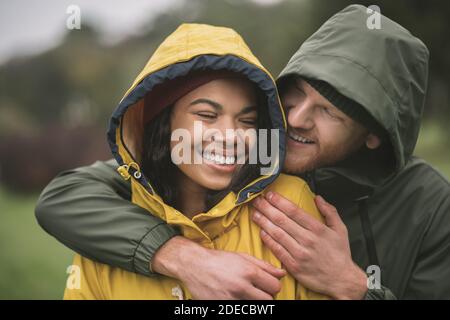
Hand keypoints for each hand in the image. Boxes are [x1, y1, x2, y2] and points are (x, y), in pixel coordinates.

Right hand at [151, 236, 285, 298]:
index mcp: (249, 272)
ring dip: (253, 302)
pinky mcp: (222, 306)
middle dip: (266, 296)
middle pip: (268, 301)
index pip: (275, 287)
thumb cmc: (219, 260)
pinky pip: (239, 309)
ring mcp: (231, 299)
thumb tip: (282, 273)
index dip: (273, 286)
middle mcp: (241, 286)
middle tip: (258, 291)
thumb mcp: (242, 257)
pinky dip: (240, 305)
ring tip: (246, 294)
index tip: (267, 285)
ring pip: (255, 308)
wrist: (194, 265)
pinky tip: (234, 297)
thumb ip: (264, 265)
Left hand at [251, 192, 367, 299]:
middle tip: (257, 200)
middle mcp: (307, 240)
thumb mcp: (341, 229)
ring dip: (263, 222)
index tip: (270, 195)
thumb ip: (330, 211)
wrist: (342, 280)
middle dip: (267, 208)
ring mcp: (299, 253)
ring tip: (255, 213)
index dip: (279, 201)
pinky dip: (268, 240)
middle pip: (282, 220)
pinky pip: (277, 250)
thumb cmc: (340, 254)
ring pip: (277, 234)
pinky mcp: (294, 266)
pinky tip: (261, 232)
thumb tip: (318, 198)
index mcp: (318, 229)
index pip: (294, 211)